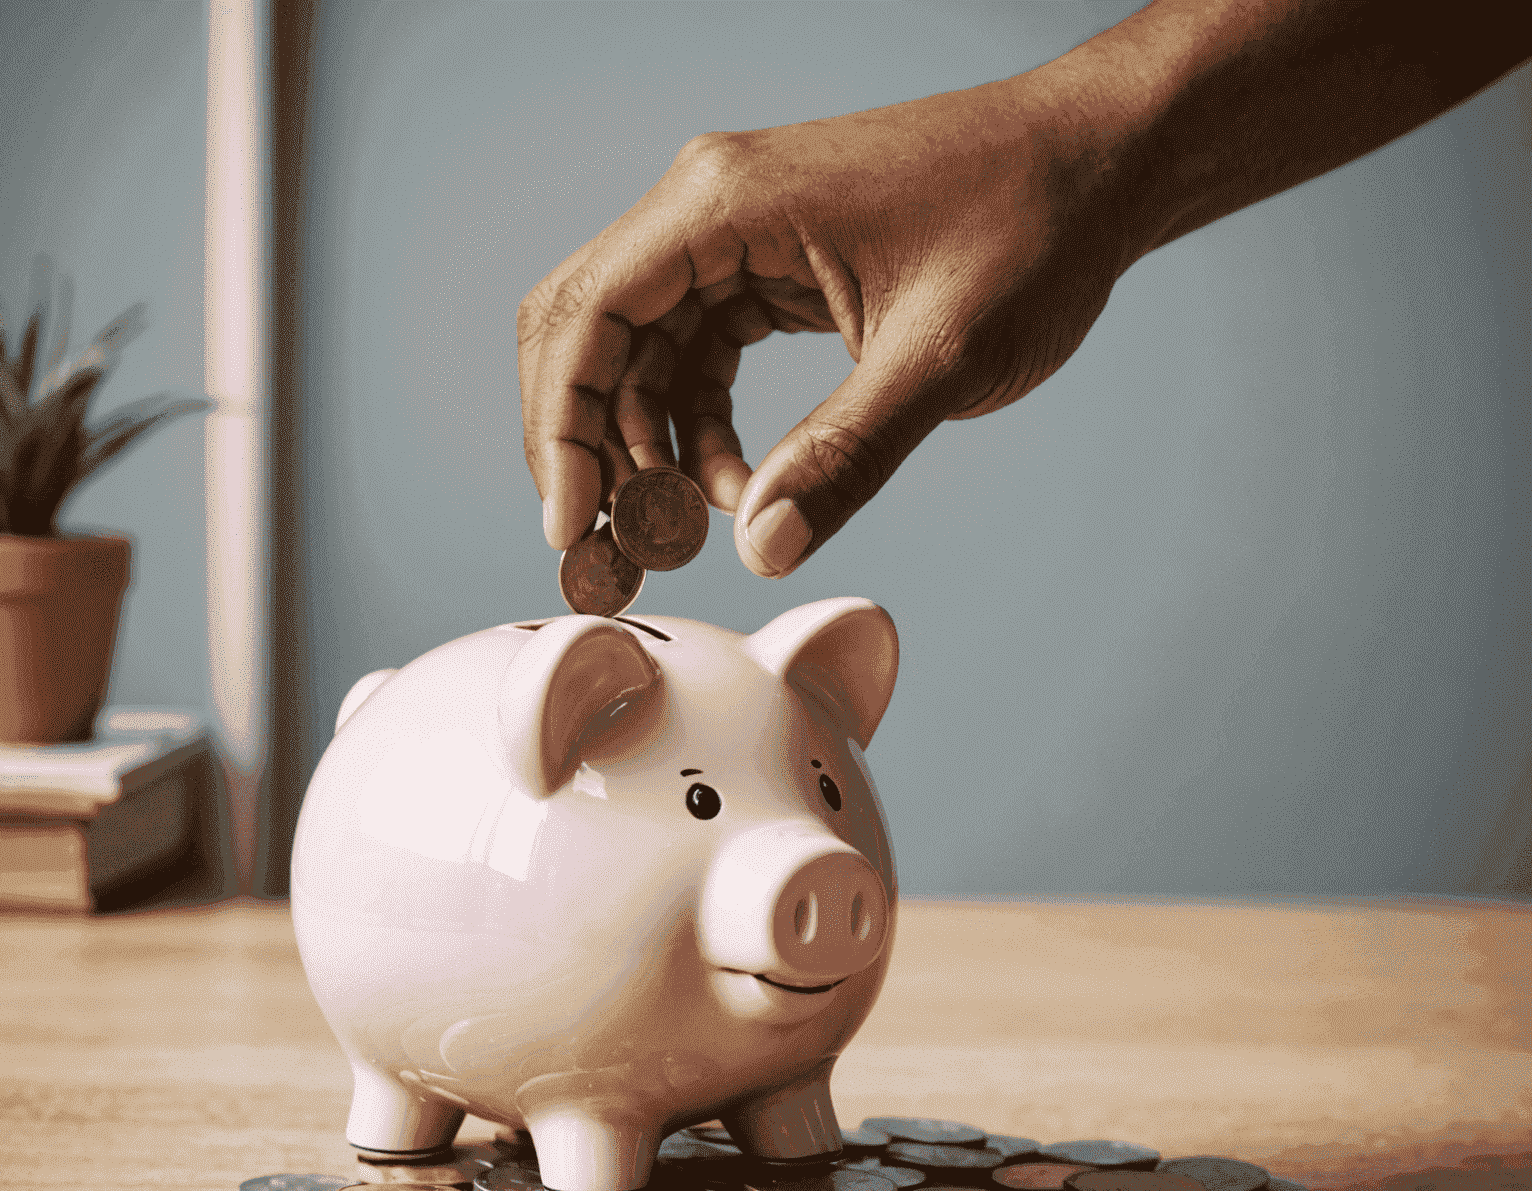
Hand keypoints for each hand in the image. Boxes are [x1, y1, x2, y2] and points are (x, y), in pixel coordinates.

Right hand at [517, 76, 1131, 575]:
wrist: (1098, 167)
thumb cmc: (1032, 226)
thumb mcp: (941, 355)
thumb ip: (846, 456)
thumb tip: (762, 552)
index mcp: (728, 203)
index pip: (590, 315)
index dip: (563, 430)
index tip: (573, 527)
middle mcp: (712, 209)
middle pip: (592, 335)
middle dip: (589, 449)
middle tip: (607, 551)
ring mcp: (737, 239)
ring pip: (641, 356)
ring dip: (648, 452)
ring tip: (687, 536)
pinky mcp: (768, 271)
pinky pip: (700, 361)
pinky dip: (701, 433)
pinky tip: (742, 491)